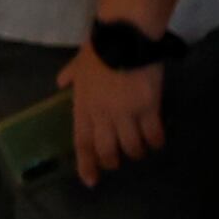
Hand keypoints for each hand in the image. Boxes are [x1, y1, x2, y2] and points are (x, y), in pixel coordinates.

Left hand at [60, 45, 169, 181]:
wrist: (125, 37)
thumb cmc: (100, 48)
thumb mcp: (79, 63)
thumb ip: (70, 75)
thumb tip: (61, 82)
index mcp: (83, 106)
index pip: (82, 142)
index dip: (86, 164)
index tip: (90, 180)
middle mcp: (103, 115)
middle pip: (107, 150)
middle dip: (112, 161)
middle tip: (118, 161)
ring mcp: (126, 114)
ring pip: (132, 147)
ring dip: (136, 152)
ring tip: (140, 150)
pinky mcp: (149, 108)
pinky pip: (153, 134)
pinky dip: (155, 141)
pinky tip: (158, 141)